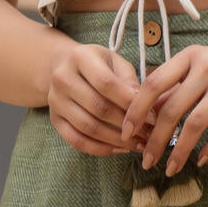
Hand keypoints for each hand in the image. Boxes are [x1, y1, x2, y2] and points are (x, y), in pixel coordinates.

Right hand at [45, 41, 139, 155]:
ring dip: (116, 140)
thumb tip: (146, 108)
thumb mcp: (116, 63)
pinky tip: (119, 148)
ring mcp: (55, 101)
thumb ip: (130, 82)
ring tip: (138, 144)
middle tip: (149, 135)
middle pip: (98, 107)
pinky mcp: (54, 120)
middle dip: (127, 124)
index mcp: (80, 57)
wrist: (65, 67)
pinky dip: (100, 149)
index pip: (106, 84)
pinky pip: (76, 141)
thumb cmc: (98, 65)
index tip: (153, 117)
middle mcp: (62, 78)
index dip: (130, 103)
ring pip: (88, 127)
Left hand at [119, 39, 207, 175]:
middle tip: (145, 161)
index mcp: (191, 56)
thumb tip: (146, 111)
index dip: (135, 110)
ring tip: (171, 169)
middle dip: (155, 139)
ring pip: (196, 124)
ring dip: (180, 150)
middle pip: (172, 109)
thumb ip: (178, 85)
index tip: (124, 132)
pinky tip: (202, 161)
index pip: (153, 83)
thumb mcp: (205, 66)